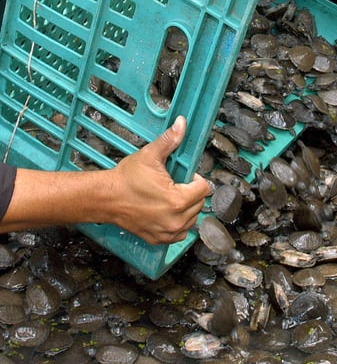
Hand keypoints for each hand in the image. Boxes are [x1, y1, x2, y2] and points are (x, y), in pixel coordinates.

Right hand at [108, 116, 209, 244]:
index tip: (185, 176)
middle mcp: (175, 220)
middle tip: (174, 185)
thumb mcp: (150, 156)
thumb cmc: (125, 179)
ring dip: (186, 208)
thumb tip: (182, 125)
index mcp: (177, 200)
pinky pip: (180, 232)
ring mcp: (168, 232)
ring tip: (169, 197)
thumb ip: (169, 141)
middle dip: (191, 193)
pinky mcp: (160, 239)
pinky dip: (177, 222)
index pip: (204, 189)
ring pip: (192, 218)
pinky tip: (166, 211)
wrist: (105, 198)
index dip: (195, 179)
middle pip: (199, 204)